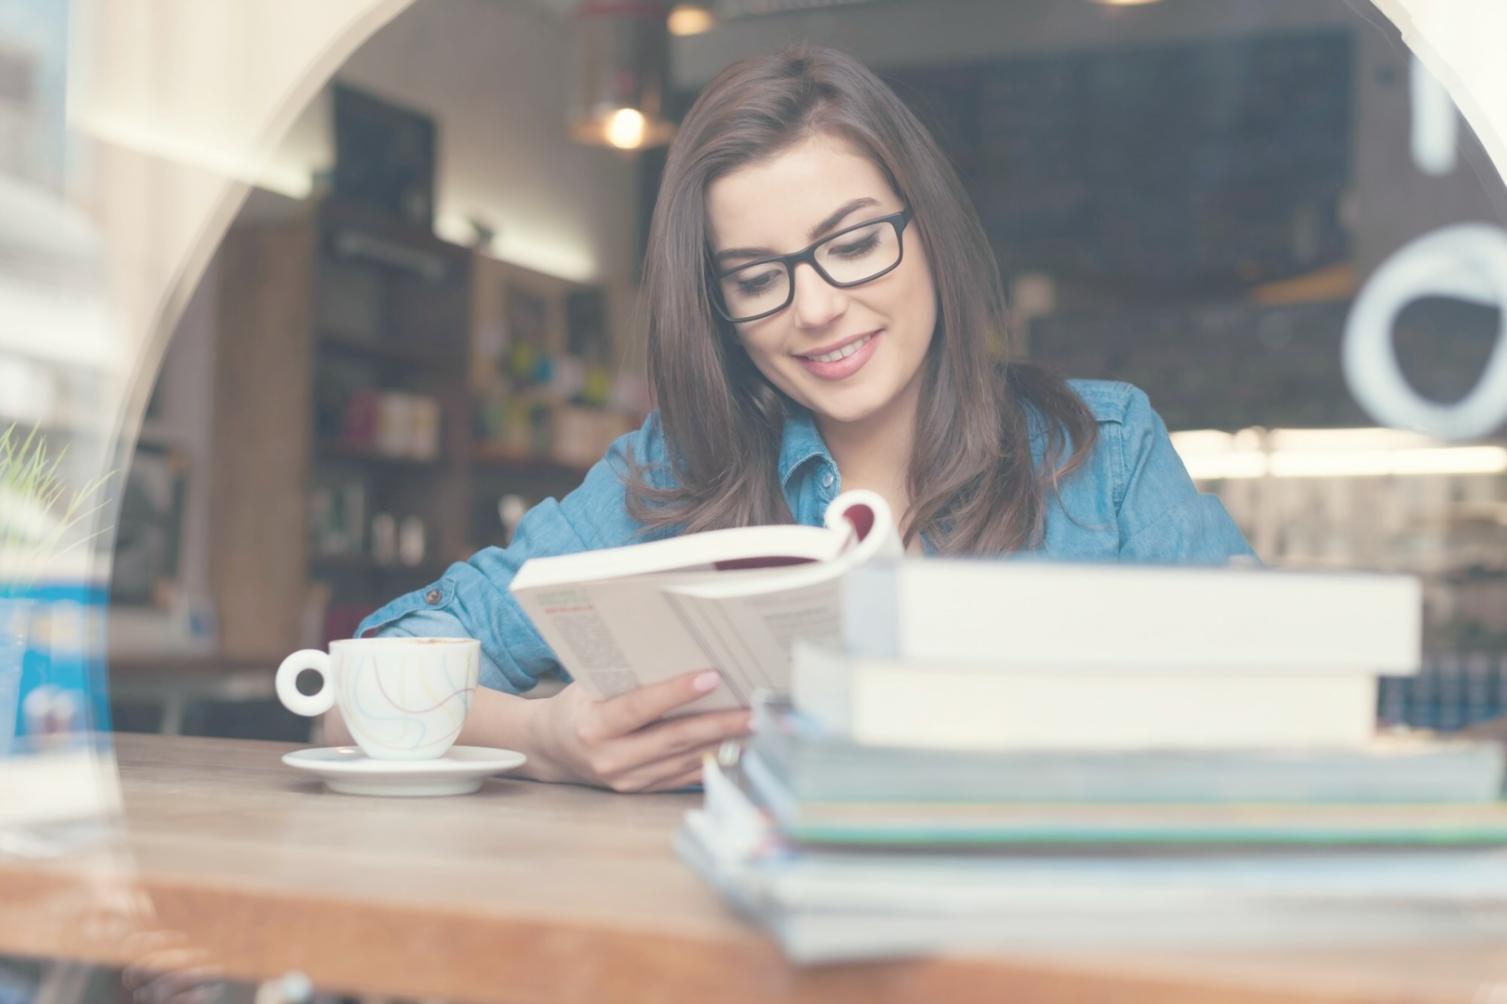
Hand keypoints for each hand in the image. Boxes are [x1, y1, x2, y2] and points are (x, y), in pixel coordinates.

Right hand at [524, 670, 751, 791]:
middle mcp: (610, 758)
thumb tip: (682, 654)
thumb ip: (627, 677)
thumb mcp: (590, 684)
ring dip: (722, 744)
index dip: (676, 692)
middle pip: (673, 739)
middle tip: (753, 711)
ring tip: (755, 727)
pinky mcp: (640, 790)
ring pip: (683, 761)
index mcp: (593, 727)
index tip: (712, 677)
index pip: (640, 707)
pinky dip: (711, 761)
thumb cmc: (577, 705)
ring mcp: (626, 780)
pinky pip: (682, 777)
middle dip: (718, 725)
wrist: (551, 749)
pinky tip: (736, 748)